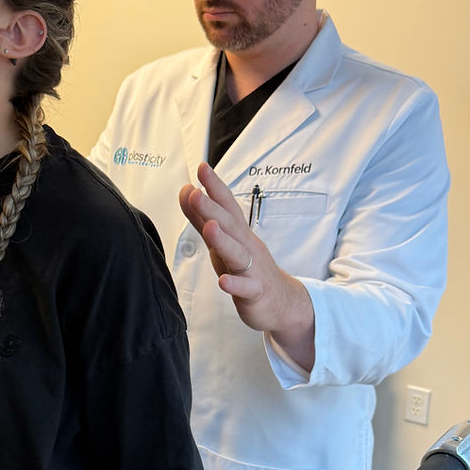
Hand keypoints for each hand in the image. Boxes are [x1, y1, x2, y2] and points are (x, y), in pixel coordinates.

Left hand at [178, 162, 314, 369]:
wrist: (281, 302)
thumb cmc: (247, 268)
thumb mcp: (221, 241)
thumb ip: (201, 217)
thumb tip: (187, 191)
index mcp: (238, 232)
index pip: (227, 205)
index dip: (215, 186)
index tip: (202, 168)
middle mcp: (247, 246)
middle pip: (230, 225)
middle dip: (212, 209)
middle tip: (196, 193)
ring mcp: (253, 269)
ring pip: (238, 253)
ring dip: (223, 241)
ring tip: (210, 229)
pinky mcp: (255, 292)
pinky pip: (246, 288)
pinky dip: (235, 285)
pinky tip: (224, 282)